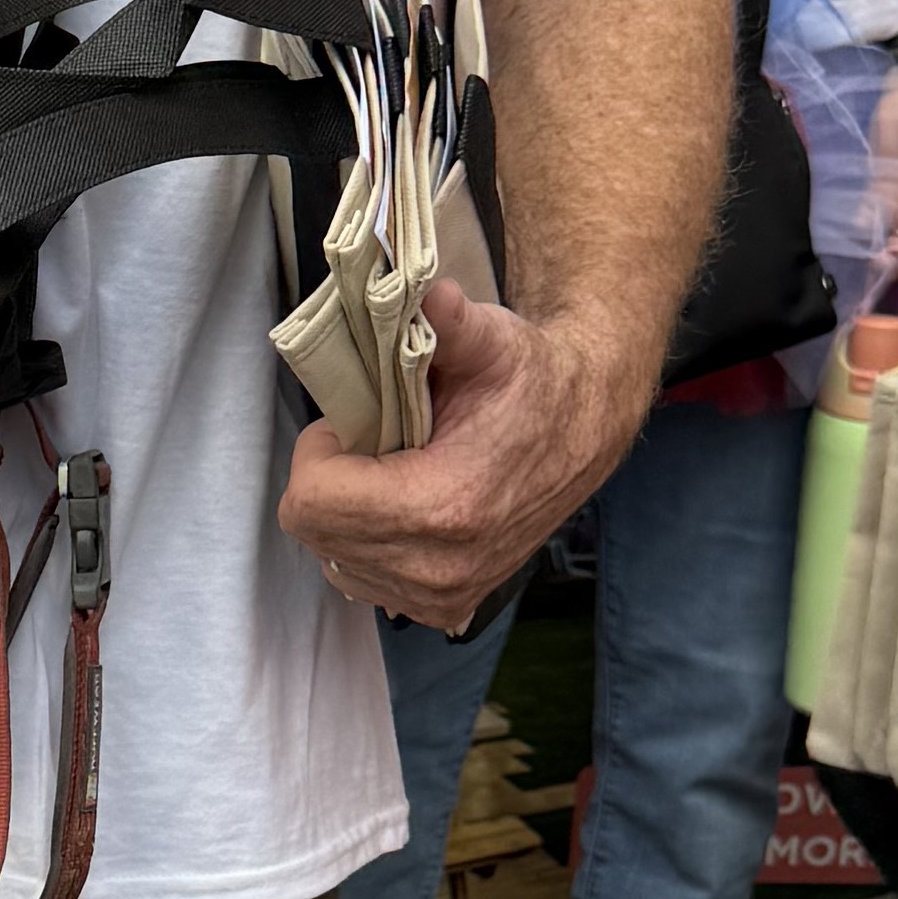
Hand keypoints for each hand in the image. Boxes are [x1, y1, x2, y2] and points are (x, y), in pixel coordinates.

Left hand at [282, 275, 649, 631]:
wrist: (585, 428)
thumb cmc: (534, 381)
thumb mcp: (493, 340)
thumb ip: (449, 321)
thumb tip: (424, 292)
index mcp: (445, 506)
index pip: (312, 502)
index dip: (317, 453)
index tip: (348, 424)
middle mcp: (439, 566)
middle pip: (316, 532)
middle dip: (327, 479)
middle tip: (369, 441)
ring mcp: (440, 595)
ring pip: (332, 558)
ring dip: (344, 513)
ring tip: (389, 471)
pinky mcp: (443, 606)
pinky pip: (361, 579)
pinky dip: (363, 542)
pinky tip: (400, 504)